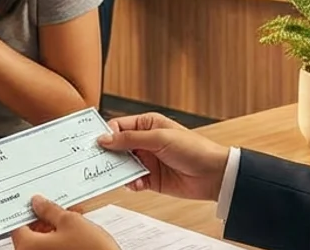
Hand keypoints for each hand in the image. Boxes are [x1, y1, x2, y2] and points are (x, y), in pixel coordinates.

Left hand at [11, 196, 119, 249]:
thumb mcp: (71, 221)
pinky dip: (60, 241)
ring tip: (72, 218)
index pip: (17, 224)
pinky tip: (75, 233)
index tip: (36, 202)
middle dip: (44, 219)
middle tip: (58, 208)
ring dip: (54, 229)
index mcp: (27, 246)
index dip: (29, 210)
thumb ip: (50, 210)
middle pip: (30, 235)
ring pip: (43, 243)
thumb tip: (38, 203)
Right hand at [97, 113, 230, 200]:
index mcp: (147, 125)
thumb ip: (130, 139)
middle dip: (108, 154)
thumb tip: (104, 138)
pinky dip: (131, 183)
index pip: (118, 126)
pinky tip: (137, 183)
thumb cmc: (194, 149)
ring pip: (123, 165)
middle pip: (117, 147)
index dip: (106, 134)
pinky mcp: (151, 179)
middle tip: (98, 162)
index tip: (95, 144)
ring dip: (120, 171)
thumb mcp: (159, 138)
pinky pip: (133, 180)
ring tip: (120, 175)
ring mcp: (148, 160)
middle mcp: (145, 142)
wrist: (214, 175)